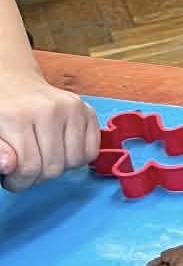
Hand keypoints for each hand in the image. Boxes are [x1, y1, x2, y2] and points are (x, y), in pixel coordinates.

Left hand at [0, 68, 99, 191]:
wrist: (16, 84)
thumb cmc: (2, 111)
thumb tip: (8, 166)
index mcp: (18, 116)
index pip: (29, 167)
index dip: (20, 182)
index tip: (13, 179)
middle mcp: (49, 109)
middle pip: (54, 167)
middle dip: (38, 177)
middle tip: (28, 168)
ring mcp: (72, 108)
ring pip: (74, 162)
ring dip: (59, 168)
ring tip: (45, 157)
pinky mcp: (88, 111)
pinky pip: (91, 152)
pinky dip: (77, 159)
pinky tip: (61, 150)